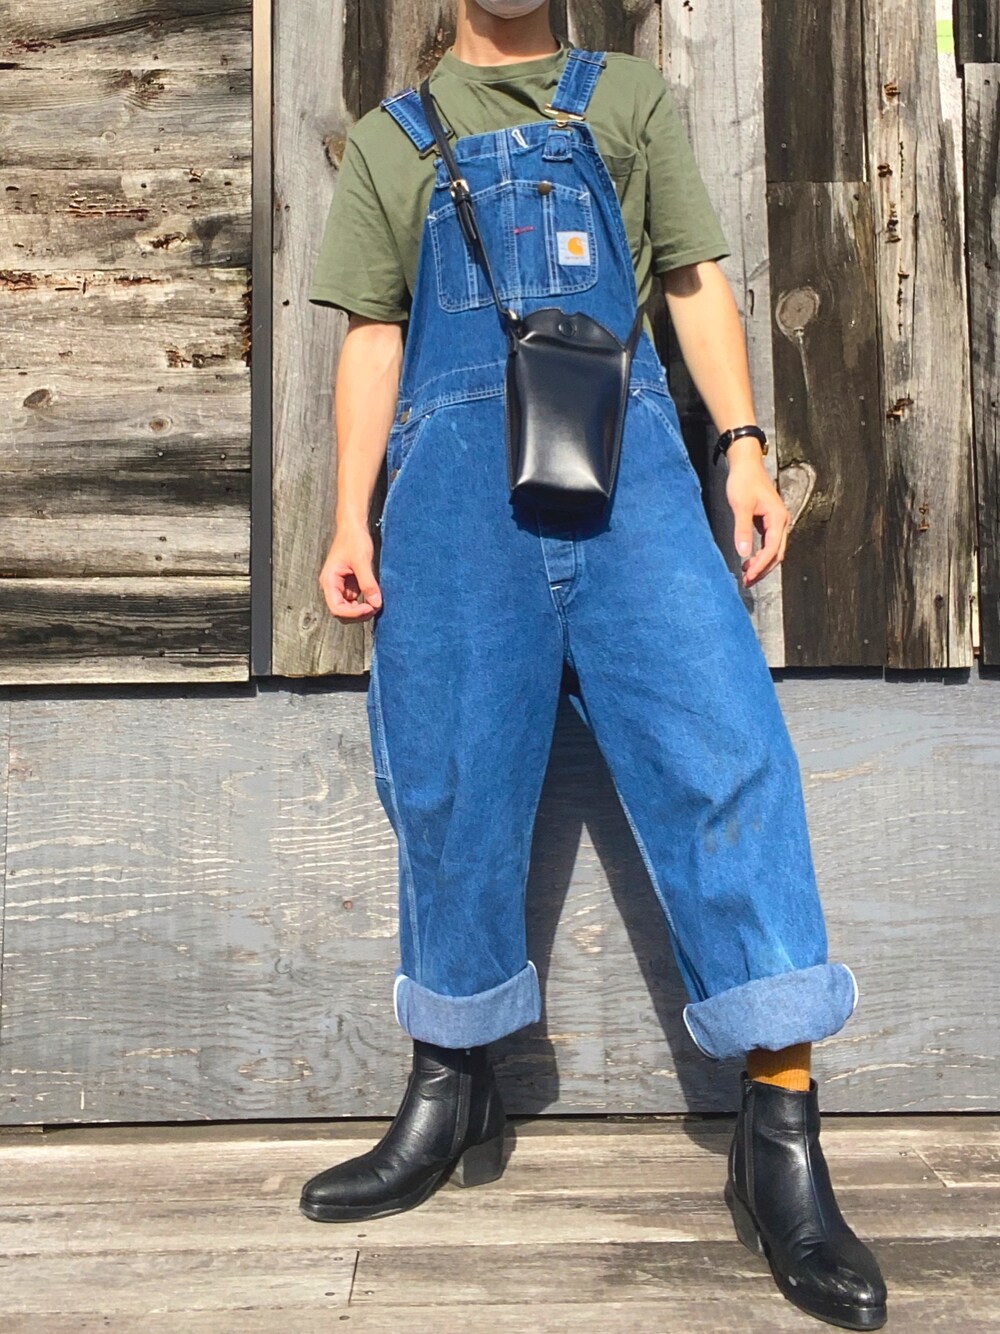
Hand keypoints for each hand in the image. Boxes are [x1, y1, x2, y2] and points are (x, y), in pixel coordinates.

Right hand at [318, 520, 381, 621]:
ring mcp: (340, 587)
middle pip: (341, 612)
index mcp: (329, 581)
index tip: (370, 608)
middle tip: (375, 607)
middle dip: (358, 614)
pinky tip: (374, 599)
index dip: (353, 613)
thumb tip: (376, 603)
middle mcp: (332, 586)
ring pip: (348, 609)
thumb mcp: (362, 561)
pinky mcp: (348, 585)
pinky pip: (354, 601)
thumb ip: (368, 583)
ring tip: (376, 603)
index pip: (336, 608)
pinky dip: (364, 603)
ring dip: (361, 611)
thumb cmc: (354, 539)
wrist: (353, 527)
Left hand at [724, 443, 789, 586]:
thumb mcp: (740, 505)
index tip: (748, 576)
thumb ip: (742, 530)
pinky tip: (748, 561)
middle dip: (763, 569)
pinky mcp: (769, 522)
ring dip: (762, 564)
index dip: (760, 566)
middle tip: (747, 582)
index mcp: (778, 518)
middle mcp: (781, 521)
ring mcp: (776, 522)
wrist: (746, 463)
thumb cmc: (744, 479)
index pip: (772, 549)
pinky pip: (769, 544)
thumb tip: (744, 553)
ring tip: (747, 575)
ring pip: (774, 550)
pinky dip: (760, 555)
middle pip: (777, 554)